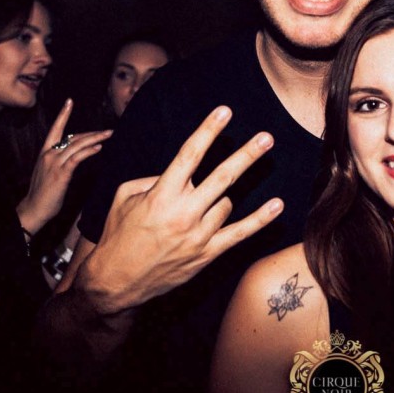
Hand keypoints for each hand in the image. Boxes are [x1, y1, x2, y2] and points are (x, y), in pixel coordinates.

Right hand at [17, 99, 112, 232]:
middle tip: (108, 130)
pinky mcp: (61, 174)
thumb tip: (76, 154)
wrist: (33, 208)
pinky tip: (99, 148)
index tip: (69, 101)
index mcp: (45, 152)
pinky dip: (88, 152)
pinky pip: (77, 158)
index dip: (63, 114)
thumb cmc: (43, 193)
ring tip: (108, 135)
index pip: (55, 129)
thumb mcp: (50, 172)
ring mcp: (54, 163)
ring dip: (95, 139)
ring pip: (77, 145)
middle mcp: (49, 154)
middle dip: (92, 133)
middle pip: (73, 137)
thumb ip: (61, 161)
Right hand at [79, 106, 283, 314]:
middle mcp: (183, 213)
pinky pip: (239, 234)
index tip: (224, 111)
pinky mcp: (206, 255)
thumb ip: (152, 178)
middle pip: (222, 177)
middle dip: (246, 154)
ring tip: (207, 200)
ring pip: (226, 203)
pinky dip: (260, 220)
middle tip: (267, 137)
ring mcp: (197, 236)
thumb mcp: (124, 197)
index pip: (189, 155)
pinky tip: (277, 205)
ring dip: (225, 194)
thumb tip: (182, 173)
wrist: (116, 281)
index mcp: (161, 195)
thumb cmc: (119, 234)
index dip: (208, 130)